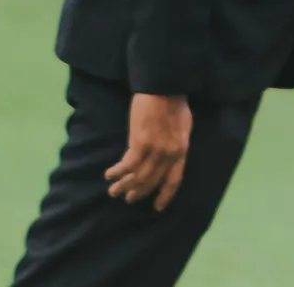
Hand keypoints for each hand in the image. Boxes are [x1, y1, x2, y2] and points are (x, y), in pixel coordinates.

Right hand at [106, 93, 191, 209]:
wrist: (165, 87)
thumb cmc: (174, 101)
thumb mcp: (184, 125)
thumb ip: (177, 142)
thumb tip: (170, 154)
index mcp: (182, 150)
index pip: (175, 180)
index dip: (166, 194)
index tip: (158, 207)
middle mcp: (170, 155)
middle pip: (153, 181)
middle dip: (139, 192)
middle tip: (128, 199)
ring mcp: (155, 151)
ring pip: (138, 177)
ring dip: (124, 186)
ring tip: (114, 192)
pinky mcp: (140, 144)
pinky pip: (127, 166)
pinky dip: (117, 173)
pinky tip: (109, 175)